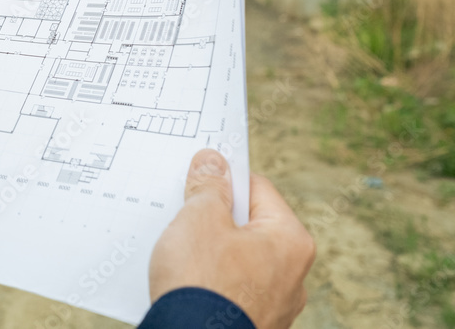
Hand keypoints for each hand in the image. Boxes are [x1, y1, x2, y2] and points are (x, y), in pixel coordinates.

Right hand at [148, 149, 314, 328]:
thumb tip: (213, 162)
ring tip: (183, 255)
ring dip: (211, 252)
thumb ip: (208, 186)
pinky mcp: (253, 324)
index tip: (199, 179)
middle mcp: (293, 276)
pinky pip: (231, 290)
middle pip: (249, 226)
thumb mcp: (199, 218)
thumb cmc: (202, 283)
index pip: (258, 188)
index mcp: (291, 241)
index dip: (224, 180)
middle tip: (186, 218)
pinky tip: (188, 283)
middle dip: (215, 218)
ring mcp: (275, 306)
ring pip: (239, 260)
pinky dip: (211, 282)